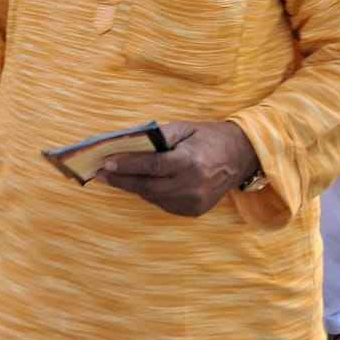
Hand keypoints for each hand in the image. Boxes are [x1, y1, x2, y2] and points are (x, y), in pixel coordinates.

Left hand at [95, 121, 257, 216]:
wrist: (240, 156)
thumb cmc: (207, 137)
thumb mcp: (184, 128)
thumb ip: (157, 135)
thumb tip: (126, 143)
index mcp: (191, 162)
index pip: (152, 166)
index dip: (127, 166)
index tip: (105, 164)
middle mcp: (193, 185)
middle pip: (147, 186)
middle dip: (121, 180)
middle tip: (100, 174)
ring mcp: (194, 202)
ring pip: (153, 197)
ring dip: (133, 187)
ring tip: (115, 177)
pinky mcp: (194, 211)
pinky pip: (163, 203)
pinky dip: (150, 193)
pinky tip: (142, 183)